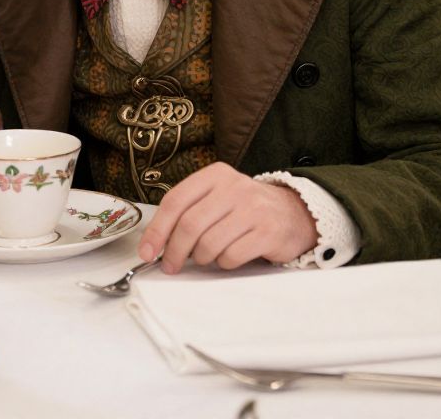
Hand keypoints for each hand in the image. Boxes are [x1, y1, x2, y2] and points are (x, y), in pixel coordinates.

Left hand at [137, 162, 317, 272]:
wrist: (293, 213)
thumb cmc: (244, 209)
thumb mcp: (217, 197)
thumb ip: (189, 212)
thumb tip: (155, 243)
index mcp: (215, 175)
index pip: (176, 200)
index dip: (157, 229)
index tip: (147, 252)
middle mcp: (234, 187)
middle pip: (189, 225)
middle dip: (174, 251)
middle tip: (171, 266)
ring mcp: (253, 208)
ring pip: (208, 244)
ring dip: (201, 258)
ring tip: (207, 256)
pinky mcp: (267, 232)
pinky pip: (231, 256)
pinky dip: (224, 263)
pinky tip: (229, 256)